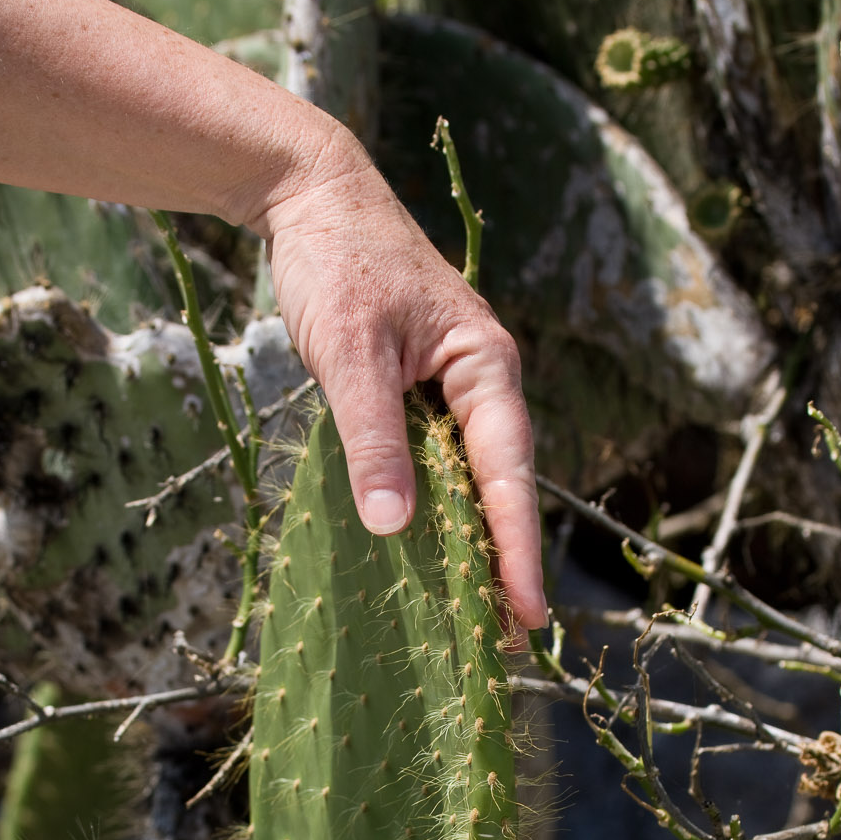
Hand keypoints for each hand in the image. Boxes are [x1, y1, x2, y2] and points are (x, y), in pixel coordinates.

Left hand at [259, 134, 546, 631]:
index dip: (517, 548)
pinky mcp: (419, 394)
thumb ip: (372, 439)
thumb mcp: (349, 352)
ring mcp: (451, 389)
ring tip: (477, 618)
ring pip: (470, 479)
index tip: (528, 612)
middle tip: (510, 642)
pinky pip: (437, 465)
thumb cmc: (337, 262)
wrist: (311, 197)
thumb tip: (392, 527)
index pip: (508, 474)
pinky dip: (436, 511)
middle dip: (505, 561)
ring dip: (472, 543)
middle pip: (500, 486)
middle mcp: (481, 382)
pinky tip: (427, 555)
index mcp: (485, 366)